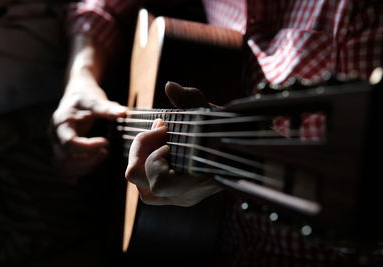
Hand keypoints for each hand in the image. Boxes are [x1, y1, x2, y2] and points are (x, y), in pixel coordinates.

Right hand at [51, 75, 125, 181]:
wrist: (76, 95)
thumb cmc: (87, 98)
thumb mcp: (97, 100)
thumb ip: (108, 108)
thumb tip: (124, 113)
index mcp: (61, 122)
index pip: (69, 143)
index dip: (88, 147)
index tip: (106, 142)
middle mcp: (55, 135)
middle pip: (65, 158)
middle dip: (88, 159)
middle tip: (106, 152)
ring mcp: (56, 144)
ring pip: (63, 166)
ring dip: (84, 167)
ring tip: (102, 156)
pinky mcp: (61, 151)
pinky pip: (62, 168)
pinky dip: (74, 172)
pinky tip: (87, 171)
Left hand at [125, 82, 222, 206]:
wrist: (241, 149)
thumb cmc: (227, 132)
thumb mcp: (211, 114)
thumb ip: (191, 99)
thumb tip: (170, 86)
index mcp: (195, 184)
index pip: (158, 183)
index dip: (154, 159)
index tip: (167, 133)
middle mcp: (184, 195)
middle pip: (141, 182)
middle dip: (142, 150)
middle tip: (159, 129)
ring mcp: (177, 196)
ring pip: (142, 187)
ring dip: (143, 158)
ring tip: (158, 138)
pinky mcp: (173, 193)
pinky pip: (148, 185)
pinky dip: (148, 164)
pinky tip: (162, 145)